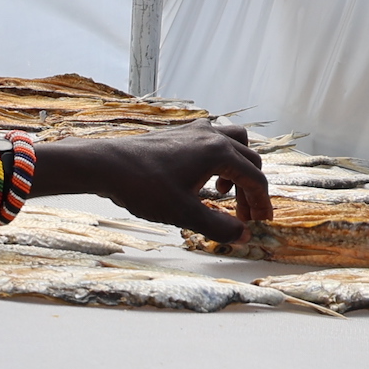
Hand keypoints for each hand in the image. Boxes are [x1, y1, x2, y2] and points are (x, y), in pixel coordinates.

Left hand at [46, 123, 271, 245]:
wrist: (106, 165)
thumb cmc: (143, 187)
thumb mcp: (183, 214)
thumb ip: (218, 227)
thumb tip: (244, 238)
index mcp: (219, 152)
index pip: (255, 178)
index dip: (261, 203)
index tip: (261, 222)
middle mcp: (211, 135)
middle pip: (249, 159)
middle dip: (251, 188)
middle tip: (244, 215)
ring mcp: (194, 130)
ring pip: (233, 142)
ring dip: (237, 166)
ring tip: (223, 191)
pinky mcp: (178, 133)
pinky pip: (212, 139)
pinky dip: (218, 157)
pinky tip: (201, 177)